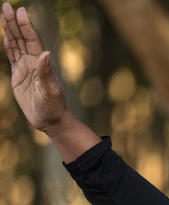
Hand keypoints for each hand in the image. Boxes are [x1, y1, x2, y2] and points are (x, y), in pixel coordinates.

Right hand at [2, 3, 68, 131]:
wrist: (51, 120)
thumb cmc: (54, 107)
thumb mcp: (51, 91)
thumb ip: (46, 73)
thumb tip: (46, 53)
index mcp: (42, 64)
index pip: (32, 40)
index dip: (26, 26)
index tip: (20, 10)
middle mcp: (33, 63)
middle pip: (21, 38)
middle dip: (14, 22)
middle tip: (6, 5)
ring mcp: (25, 68)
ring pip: (15, 44)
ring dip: (10, 29)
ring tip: (5, 13)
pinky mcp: (18, 76)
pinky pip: (12, 57)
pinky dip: (8, 46)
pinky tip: (6, 36)